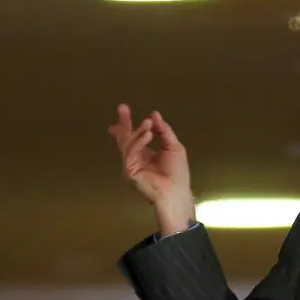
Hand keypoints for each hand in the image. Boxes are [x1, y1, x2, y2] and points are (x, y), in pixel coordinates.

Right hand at [108, 104, 194, 234]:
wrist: (176, 191)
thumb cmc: (177, 172)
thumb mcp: (173, 146)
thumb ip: (163, 131)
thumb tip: (155, 114)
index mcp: (144, 153)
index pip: (133, 136)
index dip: (128, 123)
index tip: (125, 110)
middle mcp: (135, 158)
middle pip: (124, 138)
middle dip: (123, 123)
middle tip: (122, 108)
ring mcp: (130, 165)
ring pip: (128, 143)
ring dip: (137, 131)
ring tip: (148, 123)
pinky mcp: (129, 171)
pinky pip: (130, 153)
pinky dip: (138, 141)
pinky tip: (148, 134)